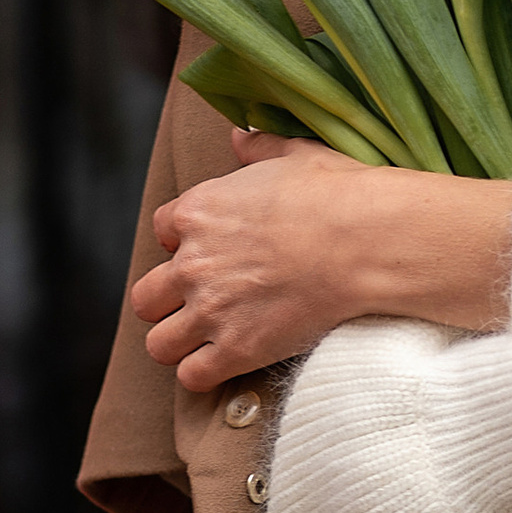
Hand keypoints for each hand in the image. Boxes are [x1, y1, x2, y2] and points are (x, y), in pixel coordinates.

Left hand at [131, 135, 511, 390]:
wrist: (366, 241)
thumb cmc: (336, 193)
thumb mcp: (295, 154)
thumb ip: (259, 148)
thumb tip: (240, 136)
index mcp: (198, 212)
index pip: (161, 230)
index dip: (183, 242)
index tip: (212, 249)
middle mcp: (192, 263)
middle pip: (146, 296)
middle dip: (168, 301)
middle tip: (202, 302)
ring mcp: (210, 310)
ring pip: (158, 343)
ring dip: (179, 343)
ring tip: (208, 341)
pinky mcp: (234, 349)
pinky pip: (191, 376)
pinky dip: (205, 373)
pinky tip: (228, 364)